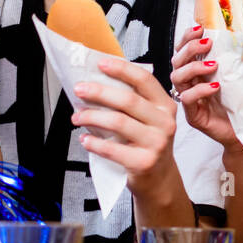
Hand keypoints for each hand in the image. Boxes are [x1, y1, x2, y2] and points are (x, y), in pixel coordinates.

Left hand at [71, 56, 177, 193]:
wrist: (158, 178)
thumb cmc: (147, 144)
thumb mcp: (149, 119)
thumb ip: (133, 102)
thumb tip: (98, 82)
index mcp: (165, 106)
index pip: (144, 80)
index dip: (122, 69)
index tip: (101, 64)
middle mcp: (165, 122)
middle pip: (128, 100)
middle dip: (99, 92)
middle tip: (80, 89)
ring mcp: (156, 143)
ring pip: (118, 122)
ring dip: (92, 116)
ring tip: (77, 116)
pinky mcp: (144, 162)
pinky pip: (111, 148)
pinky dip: (93, 142)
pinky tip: (85, 138)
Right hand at [170, 25, 238, 147]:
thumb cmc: (239, 105)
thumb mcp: (240, 77)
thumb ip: (237, 60)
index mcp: (198, 72)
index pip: (184, 50)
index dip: (188, 37)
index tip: (200, 28)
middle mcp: (190, 83)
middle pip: (177, 60)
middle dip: (189, 48)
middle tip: (207, 43)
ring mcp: (189, 99)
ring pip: (177, 77)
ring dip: (194, 66)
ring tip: (213, 65)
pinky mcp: (192, 115)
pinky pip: (187, 99)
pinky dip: (200, 90)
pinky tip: (214, 86)